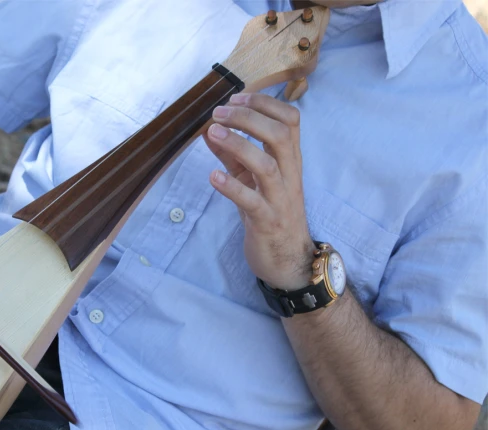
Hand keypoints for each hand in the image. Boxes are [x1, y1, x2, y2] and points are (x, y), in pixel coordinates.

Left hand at [204, 92, 313, 290]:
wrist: (289, 261)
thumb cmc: (270, 215)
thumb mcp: (251, 180)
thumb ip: (233, 156)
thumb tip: (209, 131)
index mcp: (289, 160)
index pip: (289, 120)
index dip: (264, 104)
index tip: (236, 98)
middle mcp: (290, 175)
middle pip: (279, 135)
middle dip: (249, 118)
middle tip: (218, 113)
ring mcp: (280, 199)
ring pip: (267, 165)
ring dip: (238, 145)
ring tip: (212, 133)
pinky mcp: (268, 222)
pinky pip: (253, 202)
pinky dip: (232, 187)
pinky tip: (213, 176)